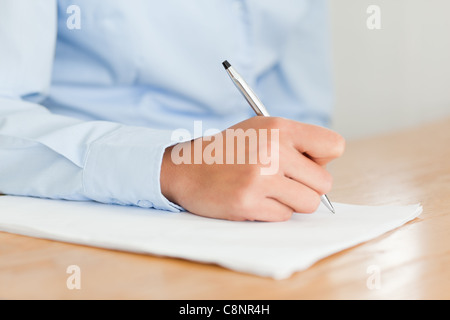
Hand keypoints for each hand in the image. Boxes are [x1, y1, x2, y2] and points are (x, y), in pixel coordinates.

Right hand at [160, 116, 344, 220]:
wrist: (186, 167)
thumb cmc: (229, 151)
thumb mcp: (261, 131)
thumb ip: (296, 144)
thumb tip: (326, 168)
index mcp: (278, 127)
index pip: (334, 145)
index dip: (323, 159)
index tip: (305, 163)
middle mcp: (272, 149)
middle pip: (324, 183)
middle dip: (307, 187)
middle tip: (283, 182)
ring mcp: (260, 177)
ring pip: (308, 203)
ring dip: (291, 202)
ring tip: (268, 191)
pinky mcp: (248, 202)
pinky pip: (284, 216)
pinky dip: (271, 212)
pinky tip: (253, 199)